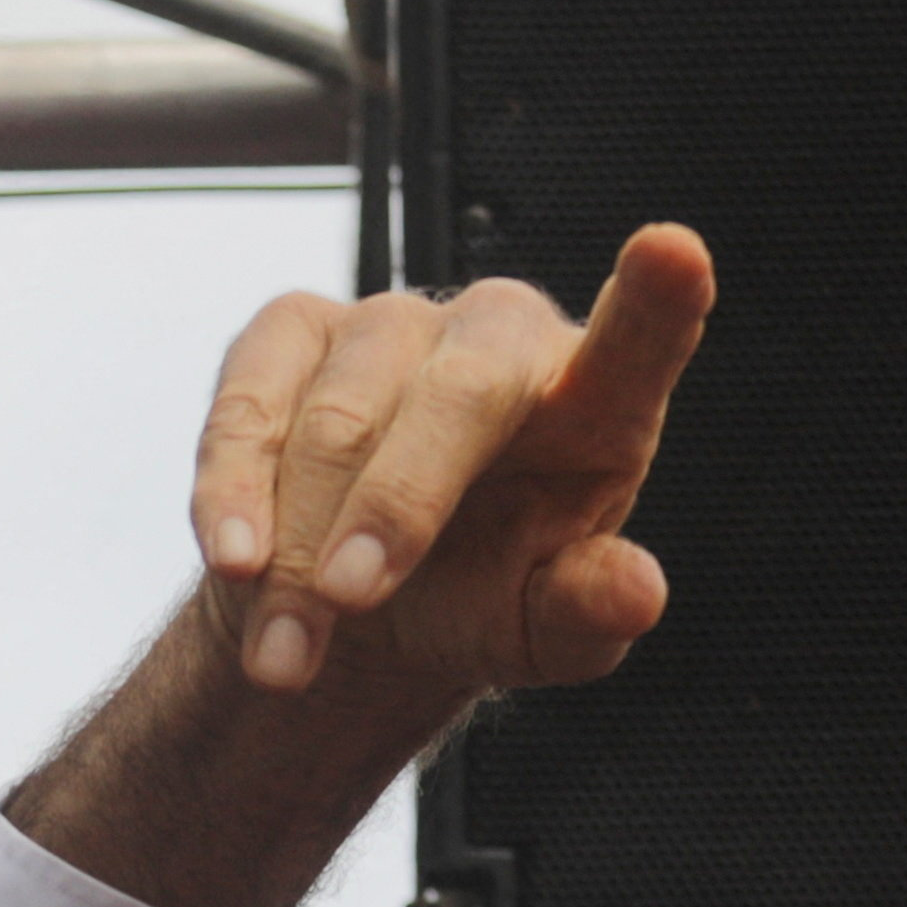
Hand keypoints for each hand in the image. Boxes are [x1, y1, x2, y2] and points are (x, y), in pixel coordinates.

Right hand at [192, 222, 715, 707]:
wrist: (355, 604)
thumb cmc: (476, 597)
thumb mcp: (539, 631)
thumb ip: (589, 611)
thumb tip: (638, 590)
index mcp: (597, 403)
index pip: (640, 341)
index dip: (656, 297)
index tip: (674, 252)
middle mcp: (501, 336)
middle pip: (461, 391)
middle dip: (395, 503)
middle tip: (349, 601)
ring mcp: (392, 324)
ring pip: (341, 417)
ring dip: (299, 548)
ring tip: (286, 654)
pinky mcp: (290, 333)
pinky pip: (251, 401)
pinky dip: (232, 489)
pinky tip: (236, 561)